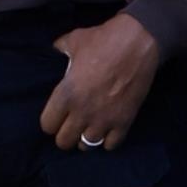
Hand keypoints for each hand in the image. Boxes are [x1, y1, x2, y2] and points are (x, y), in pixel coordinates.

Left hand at [39, 12, 160, 152]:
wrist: (138, 42)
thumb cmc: (103, 40)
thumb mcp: (75, 40)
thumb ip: (62, 47)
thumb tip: (57, 48)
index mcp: (66, 94)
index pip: (48, 125)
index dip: (50, 122)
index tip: (56, 116)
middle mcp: (82, 112)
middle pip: (64, 141)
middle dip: (65, 135)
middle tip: (71, 125)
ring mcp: (104, 119)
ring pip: (87, 146)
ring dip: (86, 138)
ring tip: (88, 129)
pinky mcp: (124, 122)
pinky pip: (111, 145)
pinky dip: (107, 141)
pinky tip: (107, 131)